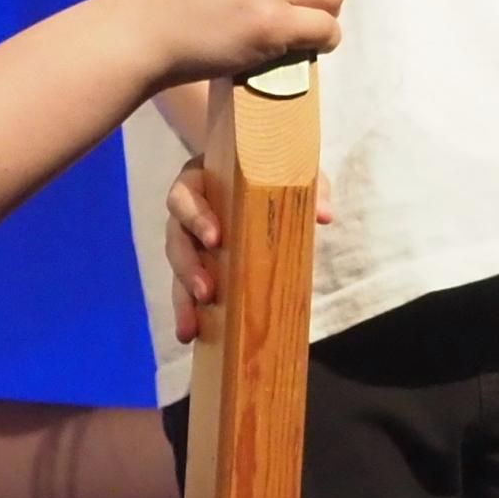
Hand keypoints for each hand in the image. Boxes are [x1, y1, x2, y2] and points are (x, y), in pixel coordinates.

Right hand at [160, 157, 331, 343]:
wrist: (253, 163)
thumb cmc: (268, 165)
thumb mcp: (287, 167)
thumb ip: (307, 185)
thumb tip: (323, 215)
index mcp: (198, 182)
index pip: (185, 197)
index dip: (196, 218)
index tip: (216, 239)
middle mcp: (186, 212)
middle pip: (175, 240)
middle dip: (188, 268)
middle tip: (207, 293)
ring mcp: (189, 240)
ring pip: (177, 269)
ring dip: (183, 298)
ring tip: (191, 328)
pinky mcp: (197, 263)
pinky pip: (186, 287)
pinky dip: (188, 311)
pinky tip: (191, 334)